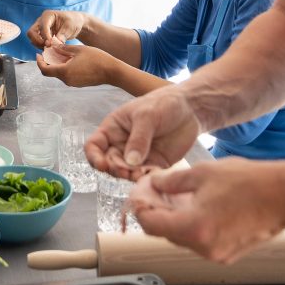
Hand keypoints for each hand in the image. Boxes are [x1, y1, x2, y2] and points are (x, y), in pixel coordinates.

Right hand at [27, 10, 87, 47]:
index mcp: (48, 15)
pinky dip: (41, 46)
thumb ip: (62, 35)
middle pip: (31, 32)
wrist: (75, 23)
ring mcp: (40, 28)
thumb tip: (54, 44)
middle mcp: (41, 21)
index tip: (51, 44)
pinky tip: (50, 49)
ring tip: (49, 49)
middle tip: (47, 47)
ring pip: (32, 38)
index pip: (42, 26)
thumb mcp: (70, 27)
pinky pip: (36, 41)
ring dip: (39, 45)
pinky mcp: (41, 35)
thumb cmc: (73, 22)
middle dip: (38, 41)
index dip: (45, 36)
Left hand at [36, 44, 115, 87]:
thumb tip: (53, 47)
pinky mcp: (79, 83)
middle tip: (50, 51)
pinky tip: (70, 59)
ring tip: (61, 53)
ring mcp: (73, 83)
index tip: (38, 54)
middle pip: (51, 72)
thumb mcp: (78, 49)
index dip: (39, 62)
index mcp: (64, 72)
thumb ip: (63, 48)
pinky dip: (65, 68)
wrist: (112, 71)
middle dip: (48, 61)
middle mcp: (67, 80)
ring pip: (60, 73)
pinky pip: (67, 76)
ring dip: (57, 64)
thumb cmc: (96, 58)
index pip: (45, 70)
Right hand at [85, 85, 200, 178]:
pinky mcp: (153, 165)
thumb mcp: (147, 115)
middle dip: (115, 170)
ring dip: (130, 177)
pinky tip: (153, 177)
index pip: (94, 145)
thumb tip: (130, 161)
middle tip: (127, 172)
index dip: (94, 157)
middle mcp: (121, 145)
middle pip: (109, 163)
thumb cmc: (164, 104)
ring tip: (141, 175)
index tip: (102, 165)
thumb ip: (138, 138)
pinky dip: (146, 180)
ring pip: (126, 173)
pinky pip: (144, 177)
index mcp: (113, 129)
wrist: (191, 109)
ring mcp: (137, 157)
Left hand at [132, 159, 284, 263]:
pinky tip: (192, 205)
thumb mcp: (202, 173)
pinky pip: (200, 240)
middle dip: (156, 212)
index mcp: (193, 228)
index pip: (151, 224)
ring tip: (171, 195)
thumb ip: (172, 181)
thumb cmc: (250, 182)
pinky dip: (191, 224)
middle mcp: (203, 247)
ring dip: (173, 218)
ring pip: (183, 237)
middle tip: (152, 192)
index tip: (138, 195)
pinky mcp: (228, 253)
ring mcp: (217, 253)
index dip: (140, 208)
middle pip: (166, 233)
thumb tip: (155, 184)